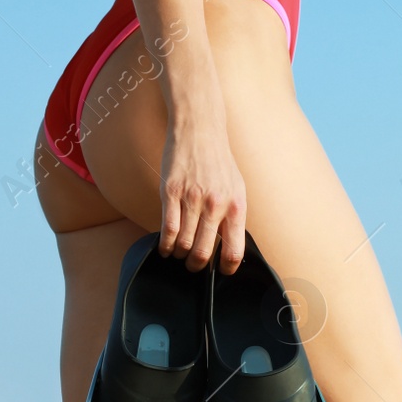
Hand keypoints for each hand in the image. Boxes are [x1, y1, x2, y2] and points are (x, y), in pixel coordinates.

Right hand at [158, 110, 245, 273]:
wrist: (200, 130)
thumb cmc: (219, 162)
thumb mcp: (237, 189)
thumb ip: (233, 217)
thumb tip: (229, 246)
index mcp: (235, 207)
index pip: (234, 251)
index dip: (227, 268)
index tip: (221, 271)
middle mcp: (215, 206)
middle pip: (204, 253)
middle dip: (197, 265)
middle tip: (193, 266)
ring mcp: (191, 199)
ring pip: (183, 244)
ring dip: (179, 254)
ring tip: (178, 254)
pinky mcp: (170, 192)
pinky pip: (167, 229)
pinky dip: (165, 244)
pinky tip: (165, 247)